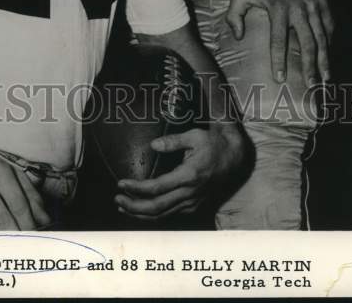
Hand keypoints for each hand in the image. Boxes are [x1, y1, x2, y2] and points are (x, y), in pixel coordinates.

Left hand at [114, 124, 246, 219]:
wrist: (234, 158)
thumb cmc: (213, 143)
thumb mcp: (194, 136)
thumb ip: (172, 141)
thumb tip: (153, 145)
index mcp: (189, 175)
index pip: (156, 188)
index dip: (136, 188)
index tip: (121, 184)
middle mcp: (190, 193)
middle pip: (156, 207)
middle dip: (133, 206)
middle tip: (117, 199)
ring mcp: (192, 202)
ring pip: (162, 215)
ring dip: (140, 214)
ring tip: (123, 207)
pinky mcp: (194, 205)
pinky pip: (170, 214)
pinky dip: (153, 214)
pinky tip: (141, 209)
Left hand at [225, 0, 334, 84]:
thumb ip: (234, 15)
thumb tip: (238, 36)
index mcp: (278, 9)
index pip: (278, 40)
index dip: (279, 60)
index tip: (280, 78)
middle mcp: (298, 9)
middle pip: (307, 43)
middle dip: (310, 66)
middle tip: (311, 85)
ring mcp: (313, 6)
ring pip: (322, 37)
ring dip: (324, 59)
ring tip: (325, 78)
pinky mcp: (323, 4)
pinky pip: (329, 26)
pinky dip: (330, 43)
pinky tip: (328, 57)